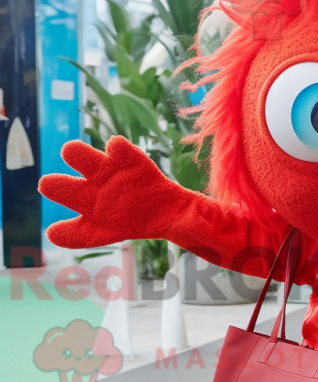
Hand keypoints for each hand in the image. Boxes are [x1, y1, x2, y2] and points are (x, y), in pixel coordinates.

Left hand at [39, 136, 186, 247]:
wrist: (182, 212)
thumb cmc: (178, 232)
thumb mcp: (188, 235)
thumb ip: (192, 230)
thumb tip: (203, 226)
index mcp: (105, 228)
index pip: (78, 234)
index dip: (65, 232)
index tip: (56, 230)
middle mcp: (100, 202)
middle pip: (68, 192)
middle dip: (58, 186)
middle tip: (49, 184)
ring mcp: (112, 178)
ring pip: (84, 163)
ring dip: (77, 156)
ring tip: (72, 152)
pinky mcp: (129, 161)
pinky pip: (119, 151)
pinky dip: (117, 148)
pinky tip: (117, 146)